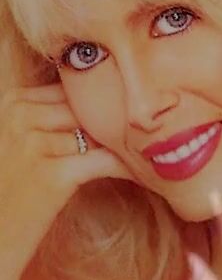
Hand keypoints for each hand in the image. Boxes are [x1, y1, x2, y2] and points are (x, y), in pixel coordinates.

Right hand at [0, 83, 135, 277]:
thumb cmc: (10, 189)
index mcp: (11, 102)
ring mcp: (33, 144)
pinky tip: (146, 173)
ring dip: (126, 144)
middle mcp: (18, 116)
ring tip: (150, 152)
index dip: (101, 104)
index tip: (130, 113)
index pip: (72, 90)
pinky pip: (104, 161)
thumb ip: (49, 118)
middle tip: (149, 131)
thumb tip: (103, 107)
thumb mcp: (18, 141)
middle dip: (116, 123)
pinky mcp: (52, 175)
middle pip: (88, 108)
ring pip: (99, 133)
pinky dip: (128, 167)